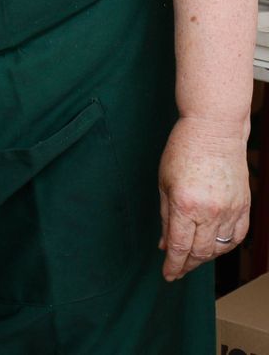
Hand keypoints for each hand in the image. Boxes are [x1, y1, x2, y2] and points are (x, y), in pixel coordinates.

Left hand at [156, 115, 250, 279]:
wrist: (214, 132)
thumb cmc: (182, 152)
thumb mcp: (164, 184)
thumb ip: (165, 217)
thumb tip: (165, 244)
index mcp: (185, 205)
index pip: (179, 247)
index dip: (173, 265)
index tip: (168, 275)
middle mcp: (211, 212)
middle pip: (199, 252)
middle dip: (186, 265)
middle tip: (177, 270)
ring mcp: (231, 210)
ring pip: (219, 248)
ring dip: (204, 257)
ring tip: (191, 260)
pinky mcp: (244, 207)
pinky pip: (236, 238)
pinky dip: (224, 247)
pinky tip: (213, 248)